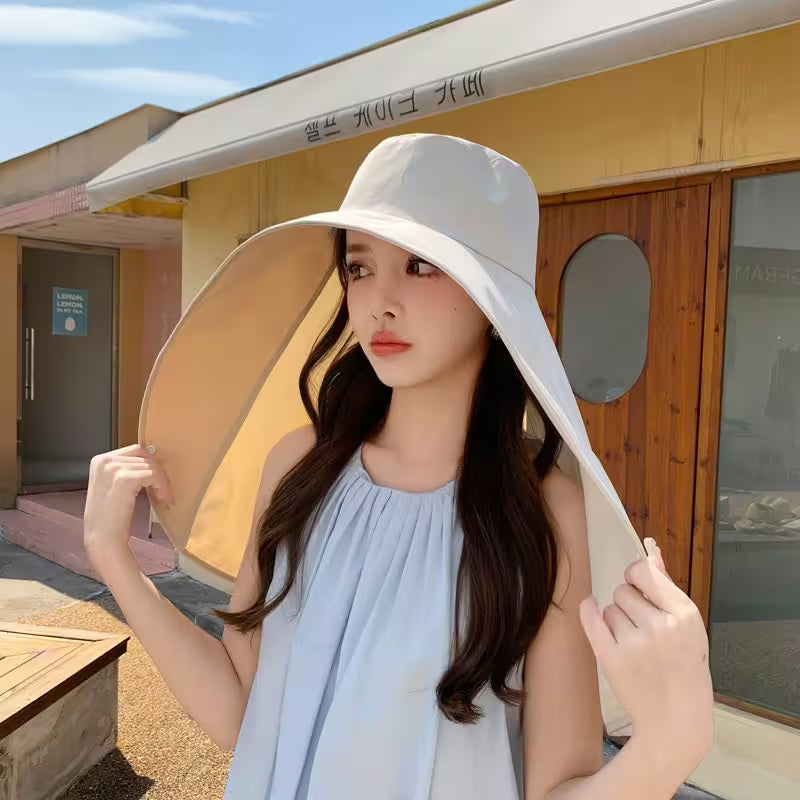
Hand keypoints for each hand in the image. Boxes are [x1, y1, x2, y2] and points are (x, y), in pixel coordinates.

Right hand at [84, 444, 173, 559]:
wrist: (103, 539)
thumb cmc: (110, 517)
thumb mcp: (113, 486)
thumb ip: (126, 471)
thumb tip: (153, 461)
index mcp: (100, 460)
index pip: (135, 450)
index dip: (151, 464)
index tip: (158, 480)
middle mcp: (104, 461)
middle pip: (145, 456)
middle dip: (159, 473)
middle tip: (165, 491)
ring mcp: (113, 469)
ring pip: (152, 465)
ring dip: (163, 482)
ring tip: (164, 498)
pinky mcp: (124, 479)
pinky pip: (154, 475)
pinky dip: (163, 487)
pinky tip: (163, 499)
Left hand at [578, 538, 713, 772]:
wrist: (676, 720)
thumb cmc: (684, 669)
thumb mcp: (689, 626)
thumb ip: (666, 586)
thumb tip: (650, 549)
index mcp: (684, 614)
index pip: (643, 572)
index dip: (637, 577)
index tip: (638, 587)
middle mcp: (660, 626)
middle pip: (623, 590)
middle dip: (629, 604)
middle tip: (643, 627)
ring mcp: (635, 643)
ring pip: (609, 607)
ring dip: (616, 620)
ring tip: (635, 643)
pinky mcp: (612, 658)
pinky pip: (591, 619)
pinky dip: (589, 613)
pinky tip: (592, 612)